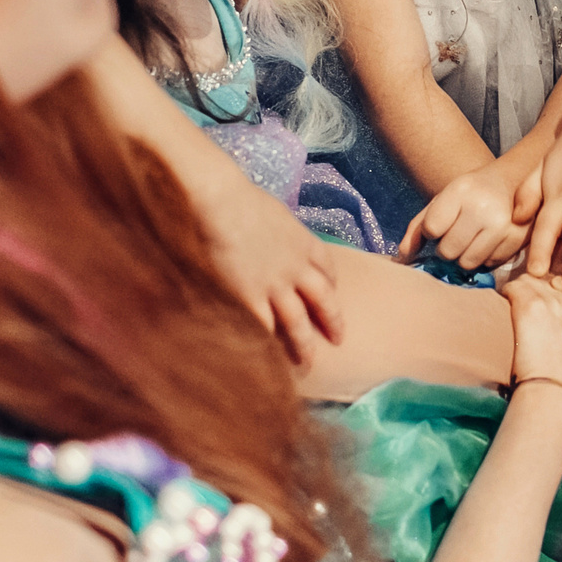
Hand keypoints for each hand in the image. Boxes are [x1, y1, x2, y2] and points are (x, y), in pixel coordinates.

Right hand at [206, 190, 343, 363]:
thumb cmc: (242, 200)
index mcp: (304, 243)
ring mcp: (276, 284)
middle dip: (333, 320)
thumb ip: (281, 232)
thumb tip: (274, 235)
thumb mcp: (275, 214)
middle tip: (339, 338)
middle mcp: (297, 267)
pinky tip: (271, 357)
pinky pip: (265, 327)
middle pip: (323, 300)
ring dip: (305, 343)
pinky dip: (269, 343)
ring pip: (298, 321)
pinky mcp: (251, 297)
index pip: (328, 268)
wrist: (222, 202)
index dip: (332, 283)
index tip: (333, 292)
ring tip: (309, 361)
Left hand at [401, 160, 532, 270]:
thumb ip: (417, 229)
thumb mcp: (442, 201)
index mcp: (460, 190)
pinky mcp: (517, 239)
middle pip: (448, 251)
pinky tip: (489, 241)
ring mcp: (502, 224)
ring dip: (465, 256)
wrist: (511, 181)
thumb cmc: (469, 194)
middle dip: (447, 248)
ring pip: (468, 263)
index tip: (440, 224)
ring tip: (472, 239)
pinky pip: (489, 264)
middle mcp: (482, 207)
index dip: (432, 231)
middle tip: (457, 235)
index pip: (431, 229)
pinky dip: (485, 258)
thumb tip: (402, 260)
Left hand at [501, 272, 561, 414]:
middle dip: (545, 289)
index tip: (555, 304)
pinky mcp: (531, 305)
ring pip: (534, 280)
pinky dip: (506, 295)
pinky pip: (513, 287)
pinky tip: (502, 305)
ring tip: (515, 305)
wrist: (560, 398)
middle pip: (558, 280)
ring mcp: (554, 301)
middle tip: (532, 305)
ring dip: (524, 291)